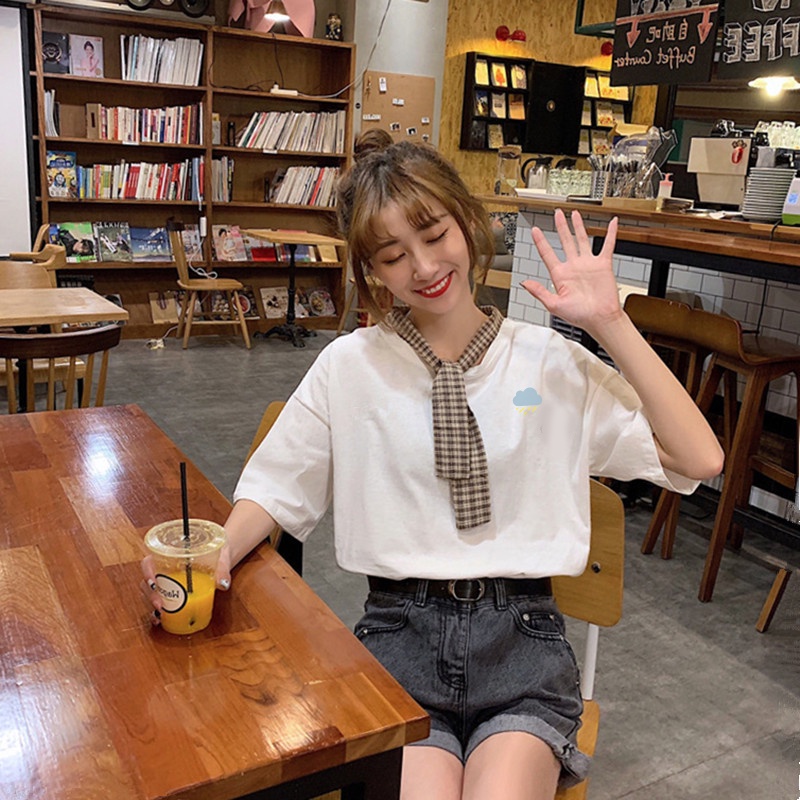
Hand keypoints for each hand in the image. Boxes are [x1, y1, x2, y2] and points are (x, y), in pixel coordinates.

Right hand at [140, 547, 231, 626]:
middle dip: (150, 594)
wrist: (222, 558)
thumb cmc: (218, 552)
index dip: (146, 572)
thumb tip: (222, 584)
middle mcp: (164, 569)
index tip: (153, 583)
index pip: (148, 562)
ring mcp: (167, 583)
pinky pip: (160, 603)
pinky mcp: (173, 595)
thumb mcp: (221, 557)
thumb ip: (222, 569)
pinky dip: (158, 612)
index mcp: (170, 555)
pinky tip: (161, 621)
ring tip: (159, 616)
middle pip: (147, 582)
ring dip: (151, 605)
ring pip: (151, 594)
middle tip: (159, 605)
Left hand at [522, 209, 622, 337]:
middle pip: (565, 241)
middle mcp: (573, 267)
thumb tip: (525, 283)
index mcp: (560, 275)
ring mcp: (588, 264)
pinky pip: (608, 245)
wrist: (600, 319)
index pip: (547, 254)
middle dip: (560, 227)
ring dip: (578, 226)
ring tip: (574, 214)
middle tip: (557, 214)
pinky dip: (611, 233)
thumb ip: (539, 292)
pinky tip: (612, 222)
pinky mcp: (603, 264)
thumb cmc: (579, 315)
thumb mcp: (554, 305)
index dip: (540, 241)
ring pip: (582, 239)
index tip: (535, 230)